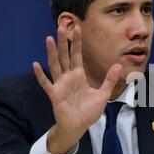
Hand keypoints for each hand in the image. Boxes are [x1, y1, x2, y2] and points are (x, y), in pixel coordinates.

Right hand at [33, 26, 121, 153]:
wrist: (79, 126)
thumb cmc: (88, 111)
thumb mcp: (103, 94)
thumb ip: (109, 80)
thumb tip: (118, 65)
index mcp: (79, 76)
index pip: (77, 56)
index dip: (77, 43)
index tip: (77, 29)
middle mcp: (68, 78)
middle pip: (64, 56)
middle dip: (63, 42)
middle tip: (61, 27)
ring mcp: (60, 85)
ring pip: (55, 65)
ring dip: (52, 53)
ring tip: (49, 39)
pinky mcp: (54, 94)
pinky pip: (46, 83)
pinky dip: (40, 75)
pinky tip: (35, 64)